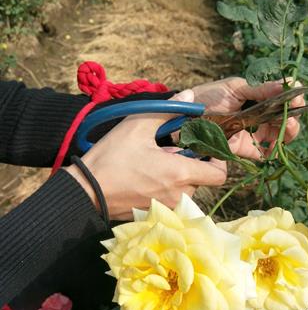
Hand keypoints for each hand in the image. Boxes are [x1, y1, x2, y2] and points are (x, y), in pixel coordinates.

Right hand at [65, 91, 226, 220]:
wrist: (86, 192)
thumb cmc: (111, 158)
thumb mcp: (137, 126)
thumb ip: (167, 110)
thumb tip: (189, 96)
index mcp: (180, 173)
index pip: (219, 174)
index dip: (217, 159)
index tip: (204, 148)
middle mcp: (180, 195)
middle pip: (203, 179)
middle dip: (192, 164)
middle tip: (171, 151)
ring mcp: (168, 207)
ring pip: (187, 190)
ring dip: (179, 176)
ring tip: (155, 163)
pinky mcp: (156, 213)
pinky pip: (172, 199)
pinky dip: (167, 187)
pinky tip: (147, 176)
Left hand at [191, 77, 303, 159]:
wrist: (183, 117)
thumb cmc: (208, 95)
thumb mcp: (234, 88)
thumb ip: (259, 89)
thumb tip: (287, 84)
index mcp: (258, 96)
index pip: (284, 97)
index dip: (294, 98)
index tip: (297, 97)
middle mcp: (259, 114)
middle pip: (286, 118)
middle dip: (293, 116)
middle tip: (292, 114)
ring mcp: (253, 131)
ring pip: (279, 135)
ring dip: (286, 133)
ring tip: (285, 127)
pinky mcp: (244, 149)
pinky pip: (263, 153)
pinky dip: (271, 153)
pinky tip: (273, 149)